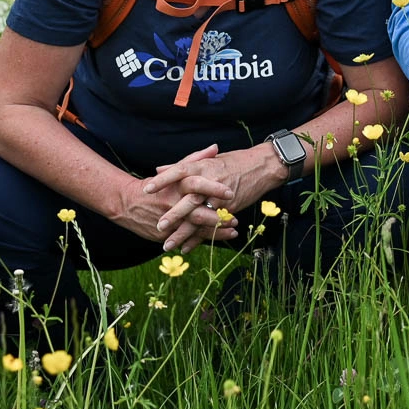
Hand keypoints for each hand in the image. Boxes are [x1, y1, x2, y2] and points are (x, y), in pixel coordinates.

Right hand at [109, 145, 237, 248]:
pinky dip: (201, 241)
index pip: (197, 185)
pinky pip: (185, 239)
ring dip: (215, 232)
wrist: (126, 202)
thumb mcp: (175, 170)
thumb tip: (215, 147)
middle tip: (235, 218)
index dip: (215, 189)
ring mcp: (169, 221)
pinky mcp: (165, 234)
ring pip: (195, 229)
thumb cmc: (156, 183)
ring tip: (232, 232)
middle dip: (218, 217)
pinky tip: (216, 241)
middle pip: (198, 211)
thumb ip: (196, 159)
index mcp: (176, 185)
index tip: (231, 193)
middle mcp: (173, 203)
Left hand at [143, 145, 286, 252]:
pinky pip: (211, 226)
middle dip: (173, 215)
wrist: (261, 166)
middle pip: (189, 200)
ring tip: (168, 245)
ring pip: (199, 218)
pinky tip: (186, 248)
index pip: (179, 171)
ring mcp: (219, 198)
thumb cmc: (233, 161)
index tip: (146, 190)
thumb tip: (158, 169)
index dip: (163, 180)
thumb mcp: (208, 160)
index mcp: (202, 167)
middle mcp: (210, 181)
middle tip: (158, 226)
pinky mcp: (228, 209)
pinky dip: (199, 238)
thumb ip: (182, 166)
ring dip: (183, 233)